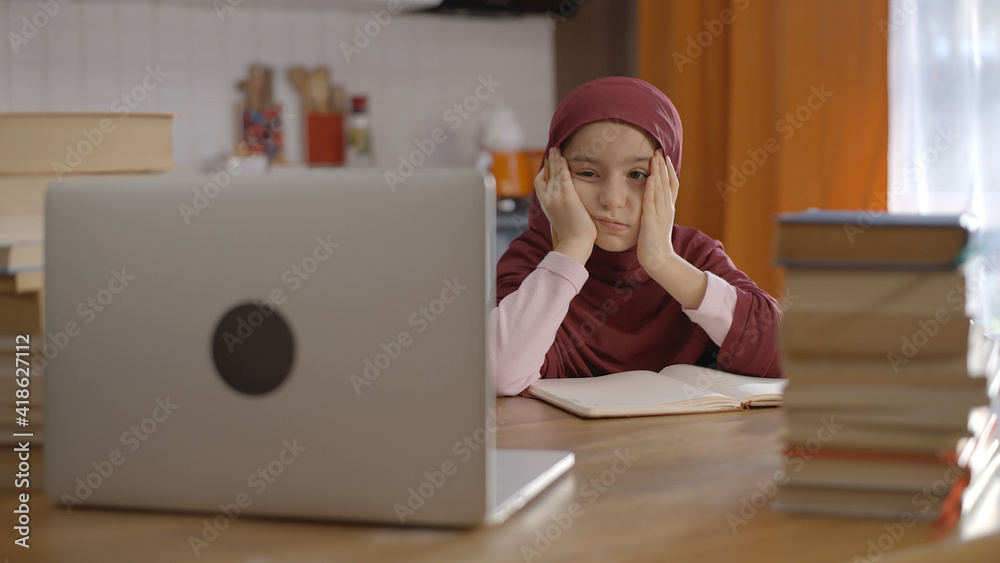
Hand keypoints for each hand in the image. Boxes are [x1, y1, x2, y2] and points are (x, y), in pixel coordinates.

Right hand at [534, 147, 596, 264]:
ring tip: (557, 149)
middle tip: (553, 151)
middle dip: (549, 162)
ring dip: (555, 159)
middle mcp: (548, 199)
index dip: (543, 173)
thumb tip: (565, 206)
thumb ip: (560, 209)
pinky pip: (563, 175)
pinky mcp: (567, 195)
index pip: (539, 184)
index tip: (548, 167)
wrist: (574, 243)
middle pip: (546, 175)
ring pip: (553, 173)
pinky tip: (564, 157)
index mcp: (546, 205)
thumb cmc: (572, 236)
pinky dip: (562, 164)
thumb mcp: (561, 220)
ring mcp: (556, 196)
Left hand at [637, 149, 678, 272]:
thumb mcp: (657, 222)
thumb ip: (656, 211)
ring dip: (658, 172)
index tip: (665, 157)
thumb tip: (652, 201)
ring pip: (661, 189)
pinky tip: (651, 177)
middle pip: (667, 183)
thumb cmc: (654, 242)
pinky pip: (652, 201)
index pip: (671, 185)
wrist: (658, 259)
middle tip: (659, 150)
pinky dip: (652, 188)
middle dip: (663, 166)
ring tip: (656, 157)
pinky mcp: (652, 221)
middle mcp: (667, 209)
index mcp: (668, 209)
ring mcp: (661, 214)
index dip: (669, 171)